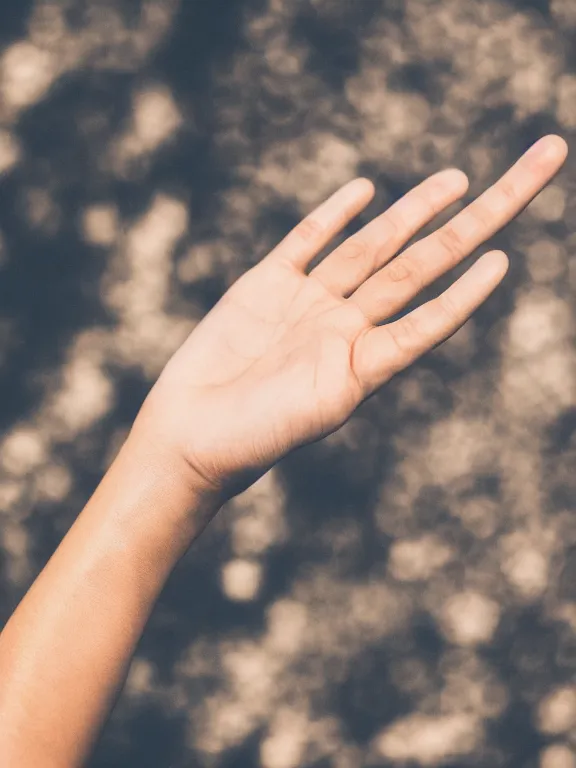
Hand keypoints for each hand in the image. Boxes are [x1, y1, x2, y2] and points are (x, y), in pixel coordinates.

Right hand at [140, 135, 567, 501]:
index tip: (506, 257)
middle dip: (478, 219)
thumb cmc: (256, 437)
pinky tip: (365, 191)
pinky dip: (333, 216)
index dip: (469, 290)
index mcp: (365, 360)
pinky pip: (306, 242)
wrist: (191, 437)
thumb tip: (432, 322)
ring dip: (415, 211)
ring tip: (458, 180)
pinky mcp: (264, 285)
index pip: (432, 313)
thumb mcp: (326, 403)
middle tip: (531, 174)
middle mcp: (346, 325)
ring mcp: (307, 302)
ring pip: (372, 246)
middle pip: (421, 261)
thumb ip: (373, 362)